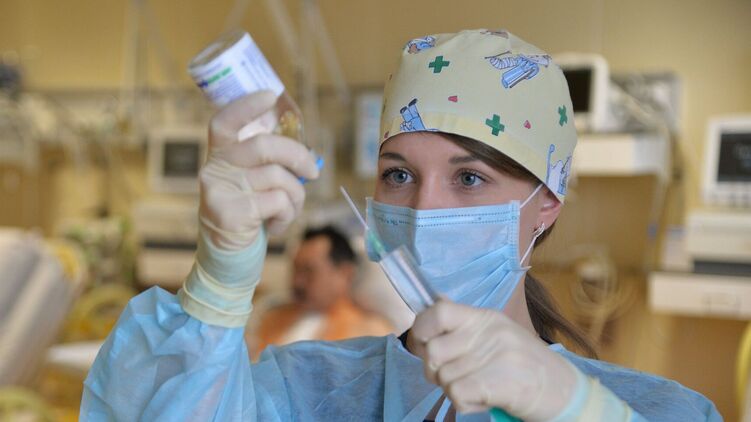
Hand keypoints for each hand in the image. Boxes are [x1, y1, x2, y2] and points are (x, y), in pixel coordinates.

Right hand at [200, 91, 319, 249]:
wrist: (227, 260)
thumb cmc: (248, 217)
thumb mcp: (252, 186)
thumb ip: (267, 167)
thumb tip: (308, 158)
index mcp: (219, 156)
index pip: (224, 122)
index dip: (246, 106)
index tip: (269, 95)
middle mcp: (214, 170)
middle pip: (263, 146)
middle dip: (297, 156)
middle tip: (313, 173)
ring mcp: (218, 192)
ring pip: (277, 178)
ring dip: (295, 197)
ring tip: (288, 210)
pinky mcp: (229, 214)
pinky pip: (277, 202)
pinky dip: (287, 215)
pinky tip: (275, 226)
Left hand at [409, 300, 578, 419]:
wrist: (566, 391)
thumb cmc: (526, 365)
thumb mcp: (497, 333)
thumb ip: (465, 323)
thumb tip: (433, 302)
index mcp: (484, 318)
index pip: (437, 311)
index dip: (420, 330)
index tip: (421, 346)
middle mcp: (489, 332)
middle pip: (433, 352)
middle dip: (435, 371)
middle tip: (456, 377)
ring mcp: (496, 356)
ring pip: (443, 378)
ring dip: (454, 390)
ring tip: (478, 387)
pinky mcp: (500, 382)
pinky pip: (457, 394)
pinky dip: (464, 403)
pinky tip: (482, 399)